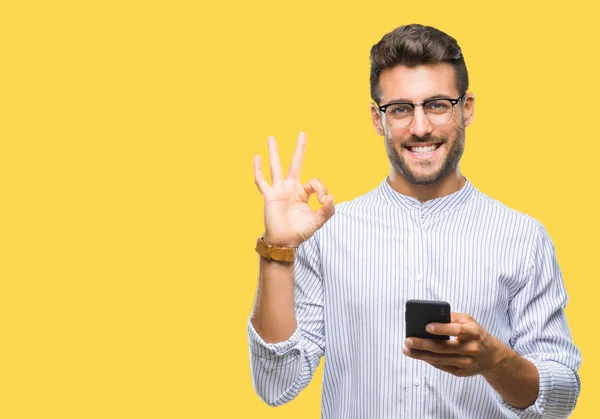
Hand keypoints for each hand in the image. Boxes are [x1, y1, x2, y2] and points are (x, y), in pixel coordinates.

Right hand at [254, 132, 334, 246]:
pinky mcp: (269, 196)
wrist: (284, 242)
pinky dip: (258, 169)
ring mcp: (278, 190)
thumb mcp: (318, 221)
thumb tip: (331, 196)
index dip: (321, 189)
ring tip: (271, 137)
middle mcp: (290, 188)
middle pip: (295, 164)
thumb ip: (328, 210)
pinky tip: (256, 157)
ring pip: (276, 167)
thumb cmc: (300, 232)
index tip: (323, 200)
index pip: (314, 182)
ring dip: (274, 152)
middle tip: (302, 133)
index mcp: (302, 193)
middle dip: (299, 149)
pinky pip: (261, 181)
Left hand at [402, 312, 508, 376]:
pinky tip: (417, 355)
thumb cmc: (474, 333)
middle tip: (408, 340)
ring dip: (421, 355)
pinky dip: (428, 360)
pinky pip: (441, 366)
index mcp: (473, 333)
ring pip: (440, 359)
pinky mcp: (461, 372)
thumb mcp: (468, 321)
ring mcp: (466, 363)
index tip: (427, 327)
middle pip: (444, 348)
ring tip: (407, 349)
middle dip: (423, 344)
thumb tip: (430, 316)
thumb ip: (452, 317)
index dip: (442, 329)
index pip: (457, 330)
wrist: (491, 356)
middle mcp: (471, 349)